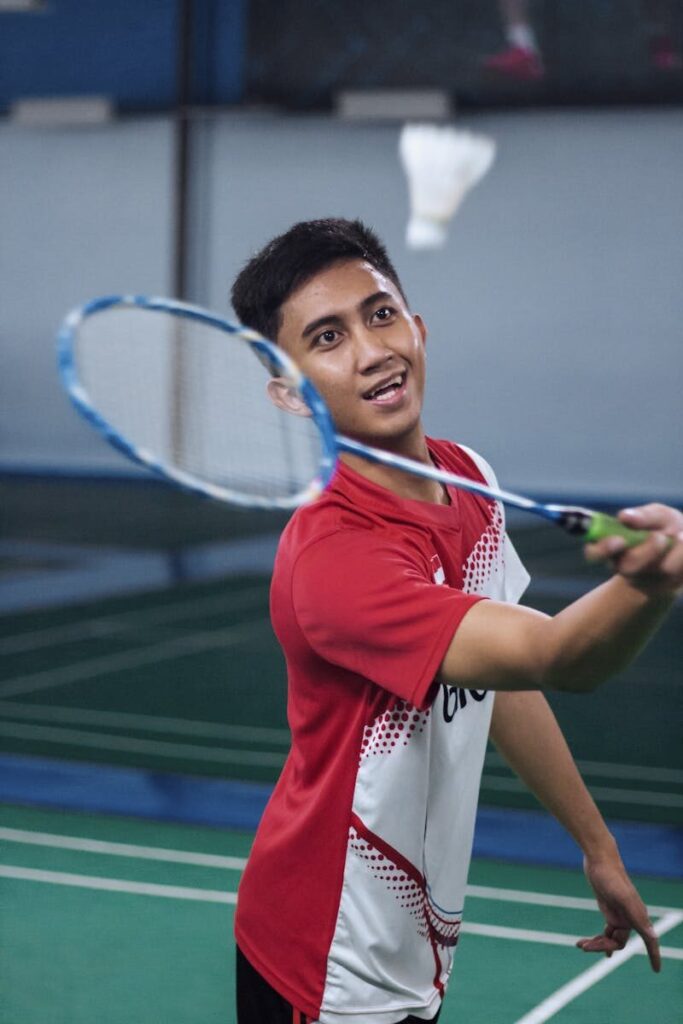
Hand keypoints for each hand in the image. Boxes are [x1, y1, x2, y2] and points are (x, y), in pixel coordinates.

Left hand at [577, 845, 660, 971]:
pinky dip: (600, 939)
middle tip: (585, 947)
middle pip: (619, 943)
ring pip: (611, 939)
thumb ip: (636, 916)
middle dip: (603, 947)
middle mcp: (630, 917)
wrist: (599, 858)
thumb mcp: (622, 897)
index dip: (653, 956)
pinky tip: (590, 944)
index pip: (649, 940)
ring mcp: (619, 914)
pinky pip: (607, 931)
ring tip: (580, 945)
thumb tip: (653, 936)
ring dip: (598, 944)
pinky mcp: (609, 909)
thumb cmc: (610, 876)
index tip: (656, 970)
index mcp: (637, 916)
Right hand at [585, 503, 682, 596]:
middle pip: (629, 568)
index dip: (603, 550)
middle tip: (659, 537)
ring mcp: (649, 581)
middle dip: (648, 552)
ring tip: (681, 536)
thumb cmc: (666, 527)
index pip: (595, 554)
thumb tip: (624, 518)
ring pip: (662, 570)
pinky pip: (681, 573)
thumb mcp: (658, 515)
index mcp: (613, 548)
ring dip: (677, 551)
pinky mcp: (670, 586)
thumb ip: (644, 516)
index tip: (618, 541)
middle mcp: (626, 567)